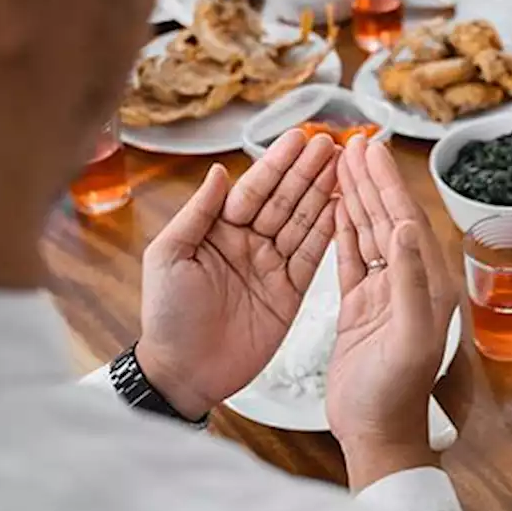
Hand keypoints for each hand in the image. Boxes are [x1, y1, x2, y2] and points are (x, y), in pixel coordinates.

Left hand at [135, 131, 338, 419]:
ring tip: (344, 167)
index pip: (254, 189)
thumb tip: (219, 170)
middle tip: (332, 144)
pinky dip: (329, 234)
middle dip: (308, 171)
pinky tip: (345, 209)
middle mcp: (248, 243)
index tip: (299, 138)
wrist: (184, 372)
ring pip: (303, 223)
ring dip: (323, 194)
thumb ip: (198, 213)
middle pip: (284, 200)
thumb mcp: (169, 256)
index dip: (277, 164)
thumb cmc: (167, 316)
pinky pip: (313, 257)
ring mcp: (271, 267)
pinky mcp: (290, 292)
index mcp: (218, 230)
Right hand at [326, 137, 457, 489]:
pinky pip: (351, 259)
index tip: (371, 149)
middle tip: (355, 142)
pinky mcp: (358, 308)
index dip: (389, 184)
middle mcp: (408, 283)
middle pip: (388, 218)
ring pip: (369, 234)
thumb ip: (408, 280)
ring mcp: (382, 294)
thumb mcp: (408, 336)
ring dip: (358, 197)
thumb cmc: (394, 393)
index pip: (406, 221)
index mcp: (428, 285)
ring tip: (342, 163)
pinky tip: (336, 207)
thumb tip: (401, 226)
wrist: (374, 433)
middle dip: (373, 180)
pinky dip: (343, 231)